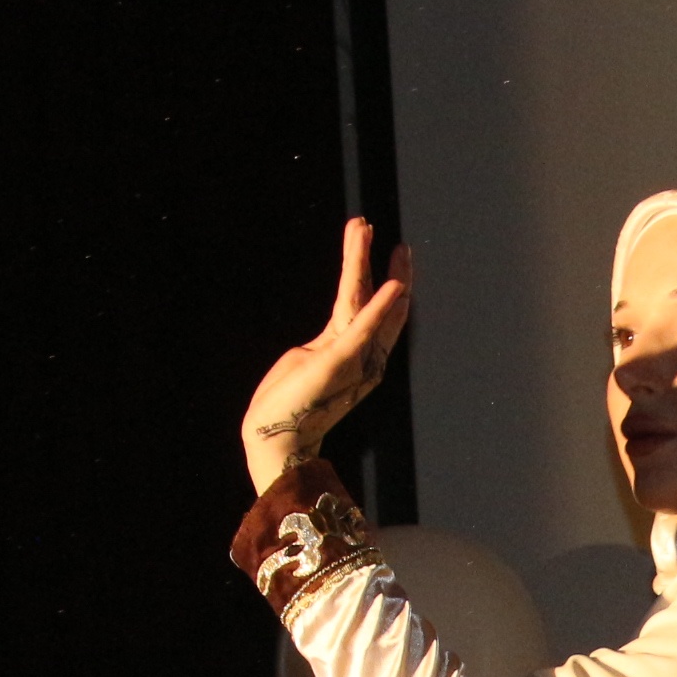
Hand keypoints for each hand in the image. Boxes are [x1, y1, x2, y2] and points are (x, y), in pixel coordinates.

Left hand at [242, 217, 411, 491]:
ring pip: (367, 304)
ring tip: (381, 239)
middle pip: (382, 307)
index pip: (374, 312)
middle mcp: (363, 358)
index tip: (381, 248)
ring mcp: (355, 359)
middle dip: (393, 272)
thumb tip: (331, 337)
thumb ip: (326, 344)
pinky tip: (393, 285)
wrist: (275, 438)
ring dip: (371, 267)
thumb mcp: (308, 361)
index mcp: (353, 355)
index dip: (381, 281)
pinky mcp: (341, 360)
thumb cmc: (287, 404)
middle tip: (401, 244)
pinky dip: (381, 307)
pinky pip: (366, 328)